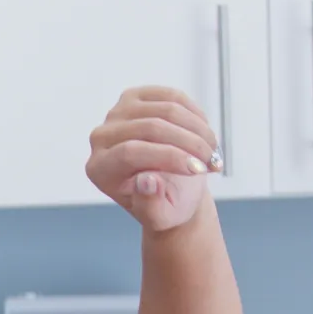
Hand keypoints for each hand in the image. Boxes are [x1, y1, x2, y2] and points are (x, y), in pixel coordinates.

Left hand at [86, 86, 219, 231]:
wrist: (171, 189)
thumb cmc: (164, 205)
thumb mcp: (160, 216)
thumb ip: (150, 205)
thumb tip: (148, 182)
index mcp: (100, 169)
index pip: (131, 152)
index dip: (169, 157)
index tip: (199, 169)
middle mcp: (101, 137)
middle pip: (150, 128)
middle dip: (189, 144)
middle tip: (212, 162)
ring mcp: (117, 113)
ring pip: (166, 109)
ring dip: (198, 130)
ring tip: (212, 152)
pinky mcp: (136, 97)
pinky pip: (173, 96)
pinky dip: (195, 115)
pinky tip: (204, 135)